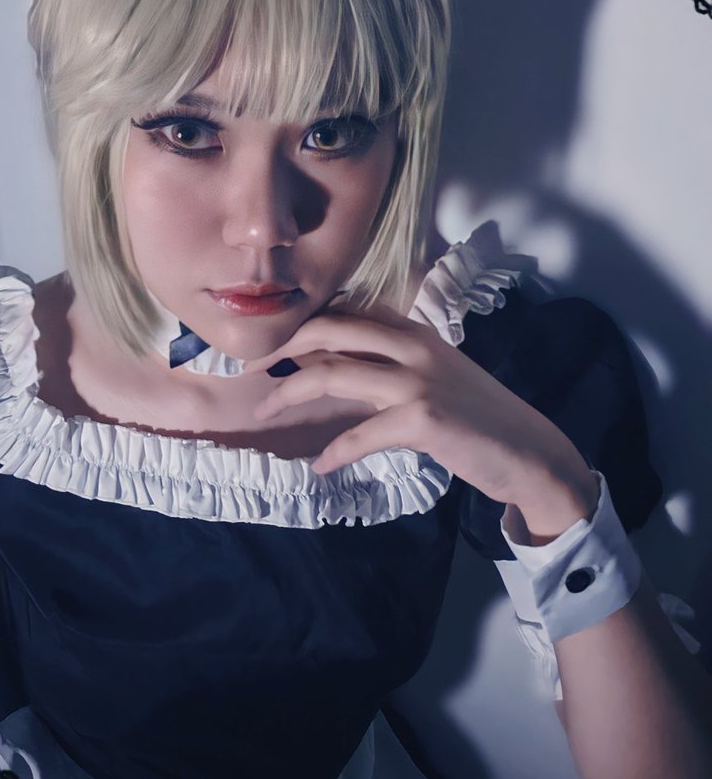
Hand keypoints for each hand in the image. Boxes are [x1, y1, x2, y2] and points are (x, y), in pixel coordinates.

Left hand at [243, 302, 597, 535]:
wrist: (528, 452)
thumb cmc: (476, 418)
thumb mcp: (432, 377)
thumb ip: (388, 365)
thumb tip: (331, 367)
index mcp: (415, 332)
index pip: (348, 311)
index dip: (303, 322)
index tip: (269, 339)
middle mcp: (414, 347)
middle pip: (331, 329)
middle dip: (284, 344)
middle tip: (249, 365)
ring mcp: (418, 381)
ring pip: (334, 373)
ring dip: (291, 392)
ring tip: (268, 408)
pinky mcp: (422, 419)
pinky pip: (361, 433)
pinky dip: (336, 451)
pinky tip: (320, 466)